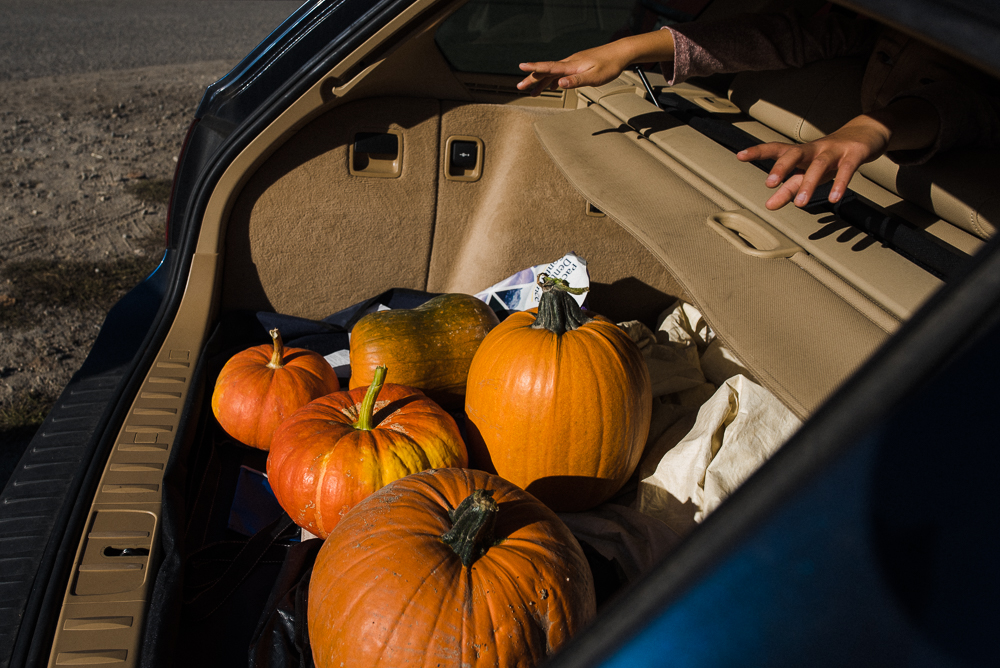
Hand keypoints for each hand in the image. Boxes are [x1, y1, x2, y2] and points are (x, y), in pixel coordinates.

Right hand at [517, 31, 674, 95]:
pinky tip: (554, 86)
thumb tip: (560, 84)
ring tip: (534, 92)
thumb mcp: (594, 77)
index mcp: (571, 66)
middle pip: (547, 71)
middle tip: (521, 86)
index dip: (534, 68)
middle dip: (532, 79)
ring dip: (542, 82)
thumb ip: (576, 81)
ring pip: (553, 73)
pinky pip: (561, 73)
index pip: (549, 67)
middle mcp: (570, 63)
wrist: (620, 53)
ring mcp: (573, 63)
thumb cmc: (610, 65)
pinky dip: (554, 80)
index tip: (521, 67)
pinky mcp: (578, 65)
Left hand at [736, 115, 890, 209]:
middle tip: (769, 184)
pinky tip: (834, 198)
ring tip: (800, 204)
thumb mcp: (809, 171)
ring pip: (819, 165)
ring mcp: (834, 150)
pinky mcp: (854, 154)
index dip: (758, 152)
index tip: (740, 155)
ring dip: (809, 184)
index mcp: (801, 152)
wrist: (867, 132)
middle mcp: (814, 149)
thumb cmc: (830, 156)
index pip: (776, 149)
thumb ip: (789, 188)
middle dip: (781, 167)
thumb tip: (768, 205)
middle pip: (794, 153)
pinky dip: (840, 183)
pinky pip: (846, 169)